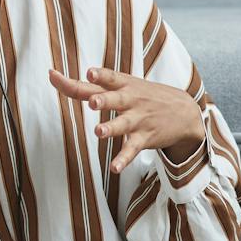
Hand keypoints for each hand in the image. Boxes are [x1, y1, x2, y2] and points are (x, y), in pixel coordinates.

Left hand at [49, 64, 203, 173]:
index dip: (97, 75)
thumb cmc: (145, 96)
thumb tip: (55, 78)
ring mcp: (138, 120)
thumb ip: (91, 86)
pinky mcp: (145, 138)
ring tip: (99, 132)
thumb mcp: (125, 86)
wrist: (184, 112)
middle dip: (104, 100)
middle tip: (93, 102)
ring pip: (123, 124)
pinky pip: (132, 149)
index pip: (107, 79)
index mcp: (123, 86)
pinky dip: (123, 159)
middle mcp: (130, 101)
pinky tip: (114, 168)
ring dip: (111, 128)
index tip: (88, 72)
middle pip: (114, 99)